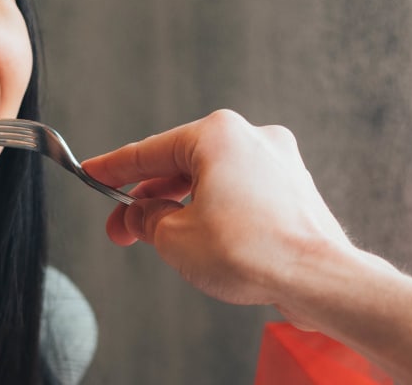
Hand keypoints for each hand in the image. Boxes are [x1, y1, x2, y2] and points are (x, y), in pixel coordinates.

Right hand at [82, 110, 371, 315]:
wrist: (317, 277)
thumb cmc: (254, 251)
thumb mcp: (175, 238)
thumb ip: (148, 219)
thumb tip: (142, 216)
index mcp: (219, 134)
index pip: (151, 151)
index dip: (115, 168)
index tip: (94, 173)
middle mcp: (253, 138)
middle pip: (183, 165)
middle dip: (149, 198)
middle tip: (123, 229)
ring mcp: (279, 163)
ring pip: (214, 180)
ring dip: (183, 207)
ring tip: (162, 239)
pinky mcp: (294, 189)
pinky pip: (242, 195)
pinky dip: (217, 212)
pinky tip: (203, 240)